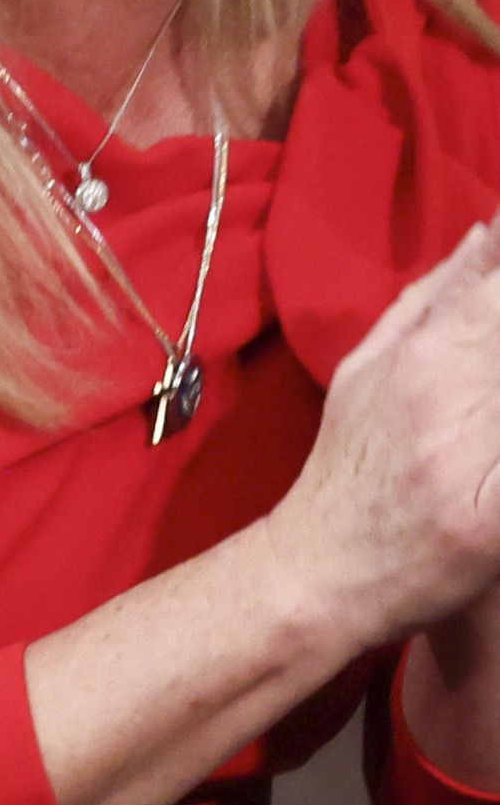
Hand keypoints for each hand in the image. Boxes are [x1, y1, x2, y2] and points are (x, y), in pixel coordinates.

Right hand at [265, 220, 499, 648]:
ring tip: (487, 416)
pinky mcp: (495, 519)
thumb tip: (485, 231)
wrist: (322, 572)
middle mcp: (454, 395)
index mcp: (426, 354)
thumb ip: (432, 299)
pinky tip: (496, 462)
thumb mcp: (367, 370)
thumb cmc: (349, 469)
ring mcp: (478, 458)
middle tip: (491, 392)